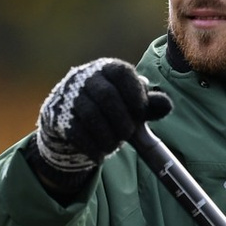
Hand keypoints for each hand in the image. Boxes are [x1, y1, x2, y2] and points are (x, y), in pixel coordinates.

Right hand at [33, 57, 170, 178]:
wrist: (70, 115)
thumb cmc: (110, 106)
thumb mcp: (131, 102)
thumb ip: (149, 104)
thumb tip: (166, 105)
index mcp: (107, 69)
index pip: (121, 72)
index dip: (134, 91)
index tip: (141, 110)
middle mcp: (86, 77)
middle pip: (106, 96)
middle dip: (121, 119)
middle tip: (128, 134)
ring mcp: (69, 96)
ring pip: (90, 115)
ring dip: (107, 136)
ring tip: (114, 146)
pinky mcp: (59, 115)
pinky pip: (76, 132)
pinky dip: (91, 147)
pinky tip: (100, 156)